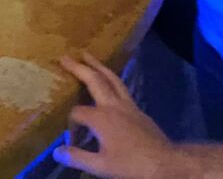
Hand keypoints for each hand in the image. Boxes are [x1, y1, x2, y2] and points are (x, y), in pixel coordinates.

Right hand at [54, 52, 178, 177]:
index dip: (70, 125)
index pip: (77, 113)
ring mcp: (128, 105)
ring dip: (98, 66)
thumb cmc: (132, 164)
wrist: (165, 163)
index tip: (71, 140)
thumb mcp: (101, 166)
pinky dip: (111, 79)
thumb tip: (56, 151)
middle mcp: (113, 105)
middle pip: (94, 80)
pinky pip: (121, 87)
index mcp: (101, 118)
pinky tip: (110, 82)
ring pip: (112, 79)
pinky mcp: (138, 110)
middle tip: (65, 57)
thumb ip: (78, 157)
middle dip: (79, 68)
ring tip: (87, 55)